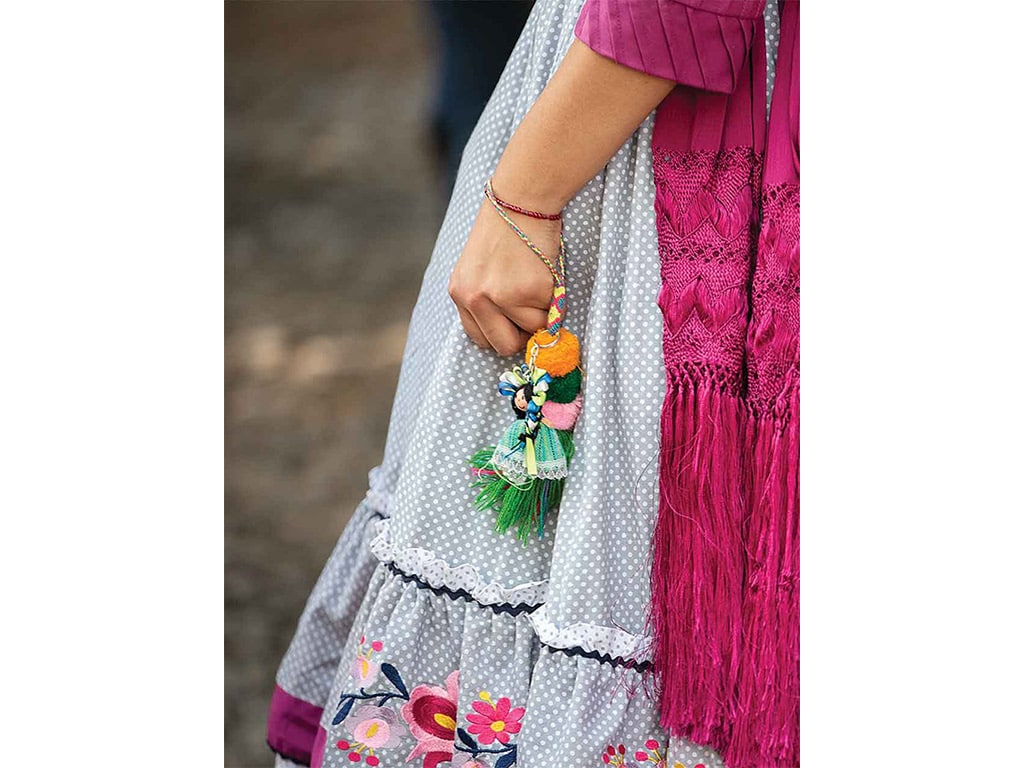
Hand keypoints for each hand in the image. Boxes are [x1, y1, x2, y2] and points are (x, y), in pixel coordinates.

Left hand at [448, 198, 560, 356]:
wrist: (521, 202)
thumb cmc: (504, 231)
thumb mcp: (478, 268)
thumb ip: (484, 299)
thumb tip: (509, 330)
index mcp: (460, 293)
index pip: (479, 338)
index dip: (501, 333)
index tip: (514, 324)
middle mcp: (475, 298)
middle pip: (503, 346)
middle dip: (522, 336)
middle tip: (532, 314)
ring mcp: (502, 297)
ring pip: (531, 331)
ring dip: (541, 315)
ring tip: (537, 285)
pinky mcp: (530, 291)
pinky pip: (549, 315)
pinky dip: (553, 301)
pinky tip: (544, 275)